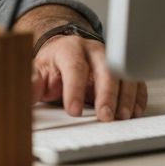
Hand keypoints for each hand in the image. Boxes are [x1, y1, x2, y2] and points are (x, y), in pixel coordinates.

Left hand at [33, 35, 147, 120]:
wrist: (68, 51)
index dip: (75, 90)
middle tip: (104, 116)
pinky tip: (133, 111)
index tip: (73, 110)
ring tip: (121, 116)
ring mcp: (112, 58)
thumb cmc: (55, 64)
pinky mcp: (125, 69)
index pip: (74, 67)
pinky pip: (136, 81)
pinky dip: (137, 97)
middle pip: (105, 69)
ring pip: (124, 75)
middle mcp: (94, 51)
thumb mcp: (39, 70)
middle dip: (106, 94)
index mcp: (70, 49)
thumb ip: (33, 81)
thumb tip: (27, 91)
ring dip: (125, 98)